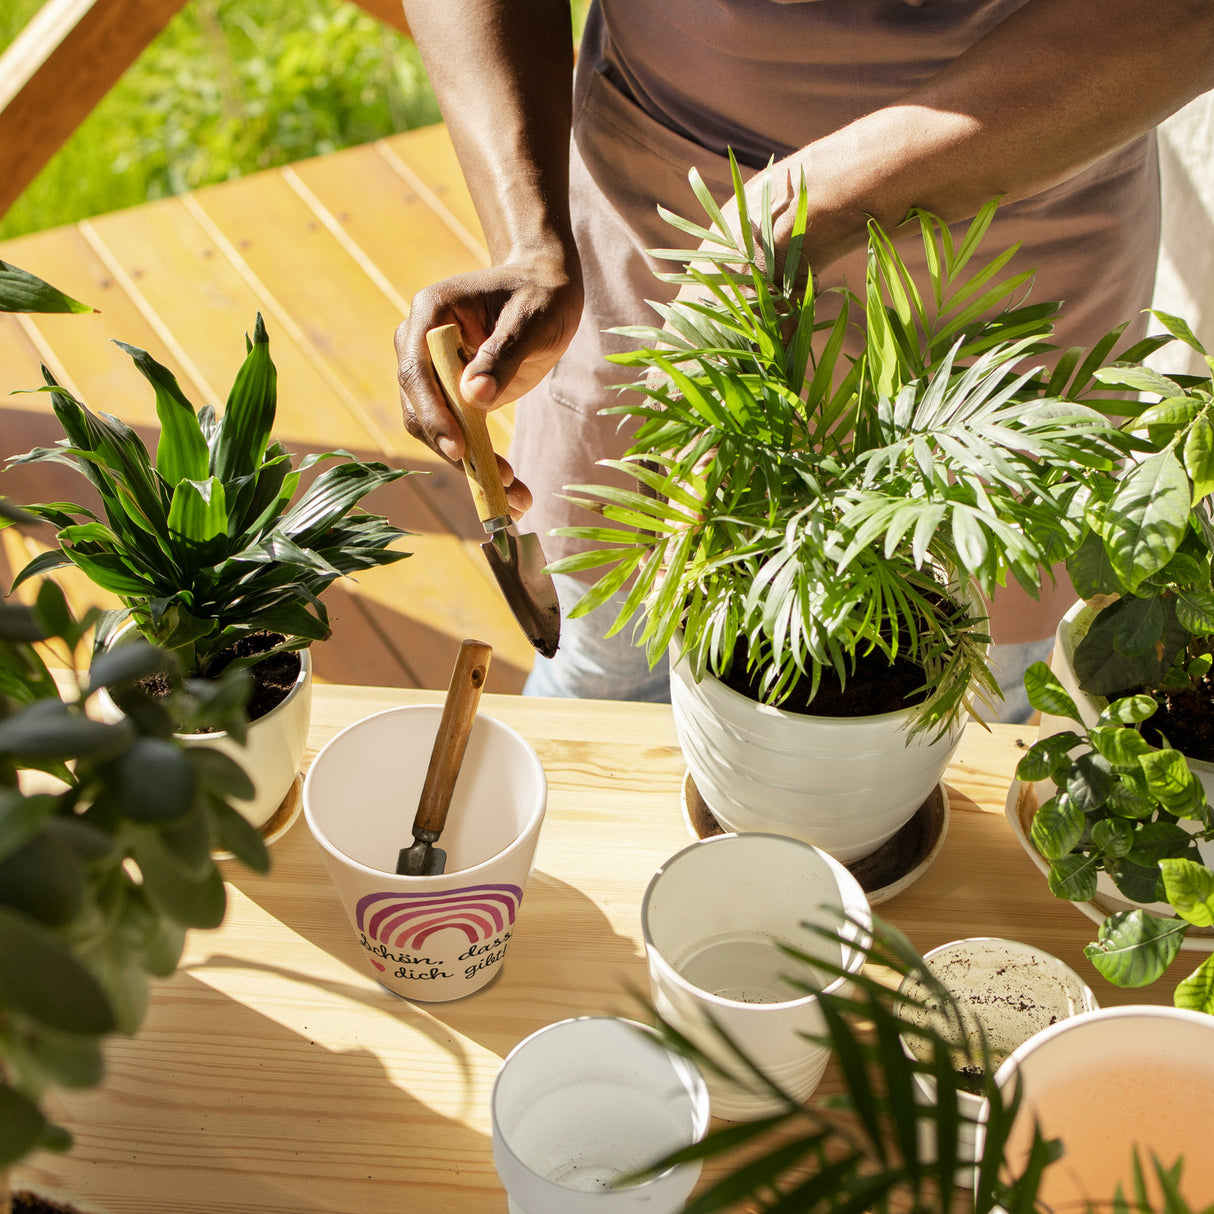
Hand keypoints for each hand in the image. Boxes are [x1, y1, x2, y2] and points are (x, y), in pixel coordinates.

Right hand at [395, 258, 582, 518]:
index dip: (434, 414)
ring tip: (515, 500)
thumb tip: (474, 397)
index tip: (460, 449)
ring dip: (473, 469)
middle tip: (502, 486)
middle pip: (422, 410)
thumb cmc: (540, 294)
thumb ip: (503, 354)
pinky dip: (483, 465)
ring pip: (438, 433)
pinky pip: (460, 437)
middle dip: (459, 453)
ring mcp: (433, 375)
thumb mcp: (531, 319)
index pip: (418, 372)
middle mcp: (419, 345)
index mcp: (431, 314)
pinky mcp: (452, 399)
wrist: (544, 287)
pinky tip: (512, 492)